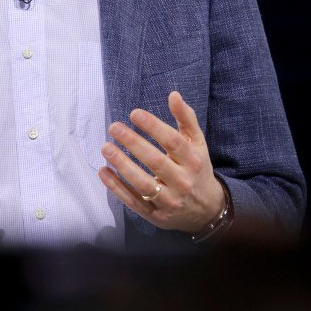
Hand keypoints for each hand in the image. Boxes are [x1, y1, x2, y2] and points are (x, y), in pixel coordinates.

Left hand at [98, 90, 224, 233]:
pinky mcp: (156, 215)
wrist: (207, 211)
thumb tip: (173, 95)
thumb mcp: (198, 143)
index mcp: (194, 161)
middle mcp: (183, 181)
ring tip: (106, 148)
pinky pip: (133, 201)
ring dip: (122, 165)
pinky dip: (116, 188)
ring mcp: (169, 201)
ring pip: (143, 184)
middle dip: (133, 143)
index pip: (173, 142)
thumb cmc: (198, 169)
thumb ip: (186, 118)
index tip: (134, 113)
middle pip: (156, 161)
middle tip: (114, 127)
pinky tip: (103, 171)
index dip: (154, 126)